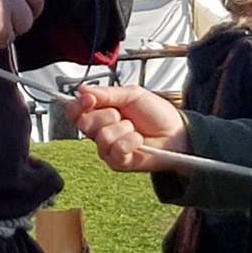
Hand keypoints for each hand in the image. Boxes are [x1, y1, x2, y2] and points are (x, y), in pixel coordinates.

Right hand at [65, 85, 190, 173]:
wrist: (176, 132)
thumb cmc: (156, 113)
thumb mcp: (131, 94)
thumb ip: (106, 93)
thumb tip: (81, 89)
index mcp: (100, 112)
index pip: (75, 111)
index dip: (78, 105)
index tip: (89, 99)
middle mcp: (100, 131)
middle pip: (84, 124)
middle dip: (105, 115)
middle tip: (121, 114)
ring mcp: (108, 148)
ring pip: (101, 136)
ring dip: (122, 128)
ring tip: (134, 128)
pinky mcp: (118, 163)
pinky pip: (116, 150)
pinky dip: (130, 141)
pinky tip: (138, 140)